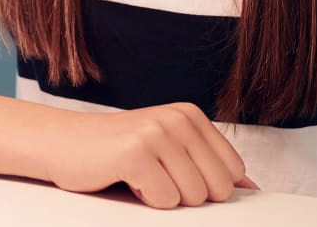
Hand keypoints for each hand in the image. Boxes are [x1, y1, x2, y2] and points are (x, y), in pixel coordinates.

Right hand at [46, 101, 258, 208]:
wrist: (65, 144)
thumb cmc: (118, 153)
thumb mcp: (169, 151)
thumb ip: (209, 166)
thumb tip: (251, 190)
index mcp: (191, 115)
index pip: (233, 172)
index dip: (206, 187)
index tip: (177, 178)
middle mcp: (179, 118)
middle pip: (217, 189)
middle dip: (187, 196)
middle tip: (156, 178)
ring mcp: (158, 133)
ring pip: (193, 198)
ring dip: (163, 198)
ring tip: (139, 177)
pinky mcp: (137, 152)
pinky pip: (164, 201)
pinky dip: (144, 201)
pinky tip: (126, 179)